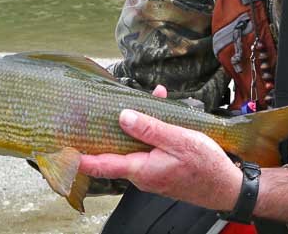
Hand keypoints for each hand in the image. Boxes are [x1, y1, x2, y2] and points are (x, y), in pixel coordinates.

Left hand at [78, 85, 242, 211]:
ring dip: (134, 125)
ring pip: (133, 146)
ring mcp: (152, 172)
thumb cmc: (206, 166)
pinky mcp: (162, 168)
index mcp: (141, 168)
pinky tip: (161, 109)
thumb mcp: (179, 140)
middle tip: (91, 115)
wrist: (227, 187)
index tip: (60, 149)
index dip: (80, 158)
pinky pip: (148, 147)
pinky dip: (150, 129)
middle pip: (115, 152)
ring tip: (141, 100)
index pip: (101, 164)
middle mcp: (142, 174)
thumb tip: (123, 116)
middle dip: (107, 130)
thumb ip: (150, 129)